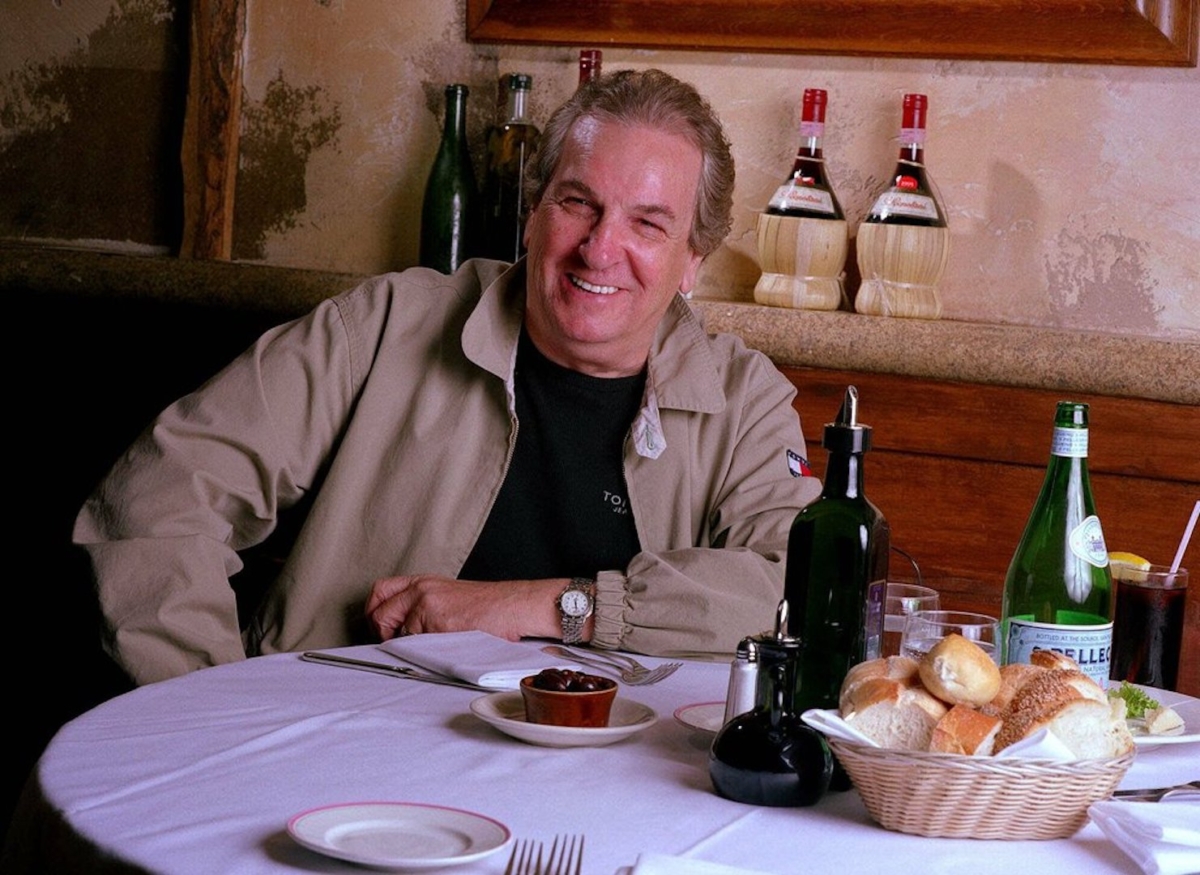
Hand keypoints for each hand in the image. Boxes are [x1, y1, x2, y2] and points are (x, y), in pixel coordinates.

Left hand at [365, 574, 566, 640]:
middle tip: (391, 642)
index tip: (379, 628)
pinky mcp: (438, 621)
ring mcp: (428, 604)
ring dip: (405, 645)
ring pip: (395, 632)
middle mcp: (422, 589)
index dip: (373, 612)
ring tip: (425, 648)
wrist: (513, 606)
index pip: (380, 591)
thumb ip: (422, 606)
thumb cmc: (487, 608)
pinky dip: (420, 651)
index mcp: (423, 582)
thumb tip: (399, 631)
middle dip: (379, 631)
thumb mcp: (449, 597)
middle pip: (378, 611)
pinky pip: (414, 642)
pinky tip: (437, 650)